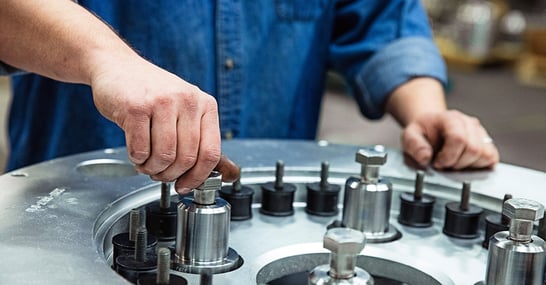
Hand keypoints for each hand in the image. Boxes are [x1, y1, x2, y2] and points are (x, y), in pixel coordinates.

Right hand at [90, 56, 223, 191]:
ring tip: (146, 163)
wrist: (118, 66)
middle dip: (170, 174)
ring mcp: (162, 101)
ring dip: (152, 168)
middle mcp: (188, 100)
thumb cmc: (152, 93)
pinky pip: (141, 149)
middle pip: (187, 158)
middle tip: (159, 173)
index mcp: (205, 104)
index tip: (186, 185)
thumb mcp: (185, 111)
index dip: (198, 176)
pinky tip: (136, 151)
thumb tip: (229, 174)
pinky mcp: (136, 106)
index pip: (211, 152)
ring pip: (165, 156)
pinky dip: (137, 158)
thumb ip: (202, 142)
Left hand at [401, 110, 499, 169]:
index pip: (459, 138)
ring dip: (468, 165)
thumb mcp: (410, 135)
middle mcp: (469, 123)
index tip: (438, 163)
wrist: (432, 126)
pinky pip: (492, 157)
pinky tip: (465, 164)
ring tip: (454, 163)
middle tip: (444, 165)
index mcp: (450, 118)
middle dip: (457, 164)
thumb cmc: (423, 132)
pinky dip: (480, 165)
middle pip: (474, 149)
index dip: (448, 156)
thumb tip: (425, 158)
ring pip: (485, 154)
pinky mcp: (487, 142)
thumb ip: (414, 145)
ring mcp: (480, 132)